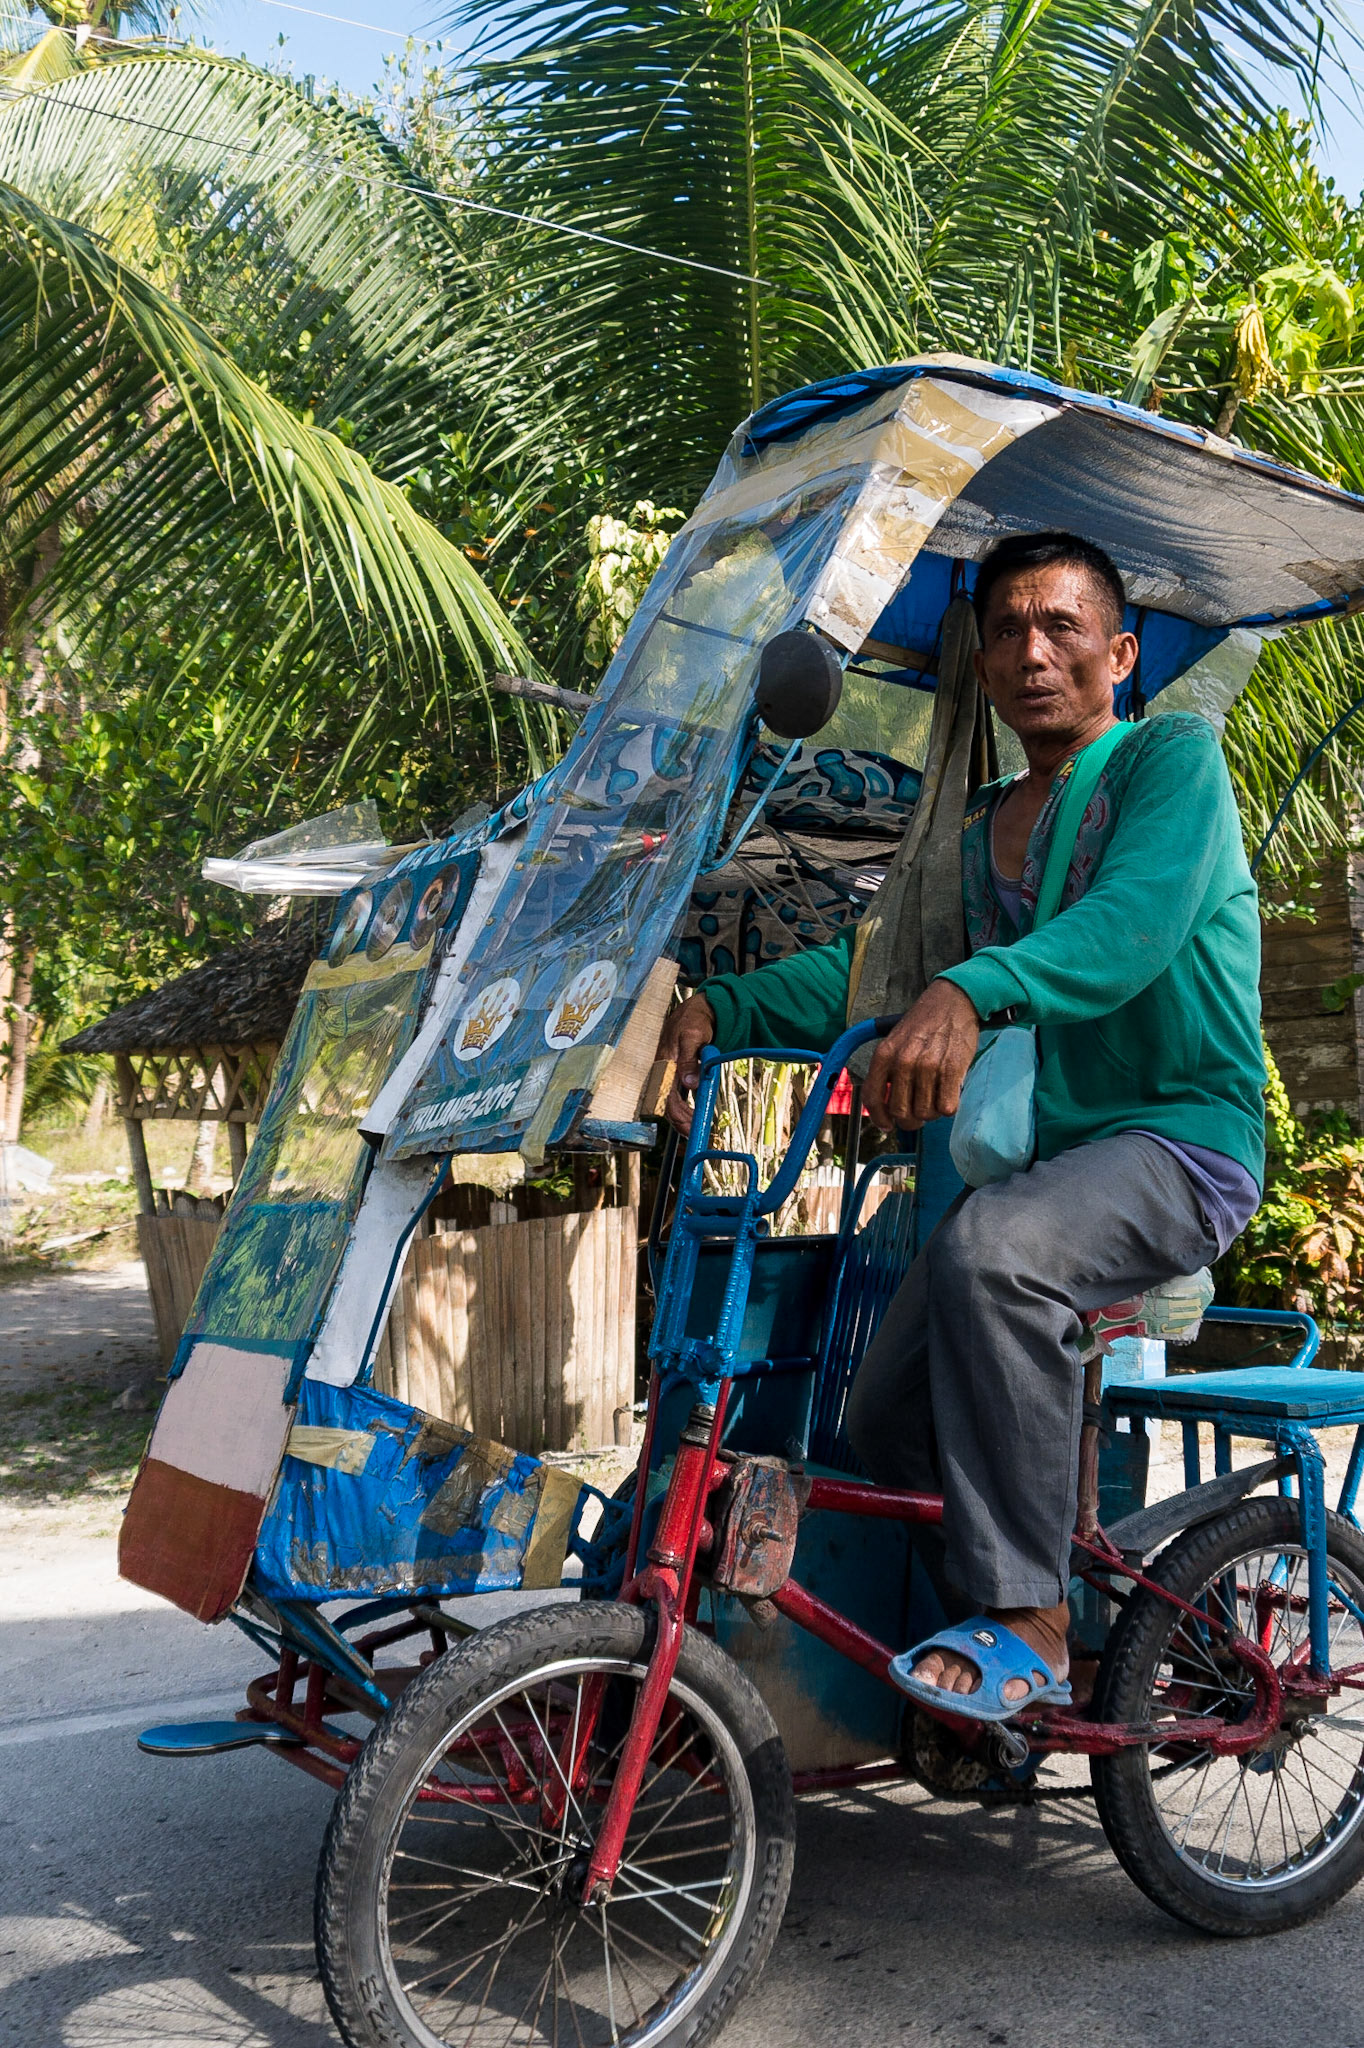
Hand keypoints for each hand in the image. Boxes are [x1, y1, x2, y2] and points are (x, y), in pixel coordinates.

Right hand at [655, 993, 715, 1134]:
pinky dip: (683, 1107)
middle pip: (666, 1103)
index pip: (667, 1096)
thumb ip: (690, 1060)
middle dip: (679, 1121)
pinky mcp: (675, 1072)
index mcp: (664, 1063)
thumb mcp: (694, 1036)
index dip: (678, 1115)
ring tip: (694, 1127)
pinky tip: (691, 1114)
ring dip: (681, 1117)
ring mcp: (668, 1072)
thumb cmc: (695, 1020)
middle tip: (694, 1133)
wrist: (698, 1010)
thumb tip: (689, 1085)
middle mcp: (662, 1070)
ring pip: (670, 1101)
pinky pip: (675, 1094)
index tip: (690, 1127)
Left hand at [864, 980, 980, 1132]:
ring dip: (932, 1112)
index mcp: (884, 1055)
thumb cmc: (925, 1023)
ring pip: (925, 1113)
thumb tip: (887, 1106)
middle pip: (901, 1113)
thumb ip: (888, 1070)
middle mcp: (903, 1061)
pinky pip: (947, 1107)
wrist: (953, 1000)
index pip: (873, 1099)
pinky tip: (950, 1093)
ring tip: (936, 1097)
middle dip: (911, 1120)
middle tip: (919, 1113)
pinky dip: (949, 1106)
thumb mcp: (896, 1041)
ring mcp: (928, 1066)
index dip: (879, 1118)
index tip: (887, 1125)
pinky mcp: (952, 1069)